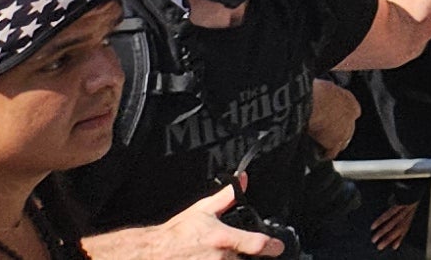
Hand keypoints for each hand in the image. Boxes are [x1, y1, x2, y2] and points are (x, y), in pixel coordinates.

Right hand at [86, 183, 285, 256]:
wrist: (153, 253)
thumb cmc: (177, 233)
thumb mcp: (203, 210)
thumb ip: (227, 197)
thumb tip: (243, 179)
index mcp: (224, 239)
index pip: (258, 245)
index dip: (272, 247)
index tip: (277, 247)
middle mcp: (221, 258)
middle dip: (253, 257)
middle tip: (249, 252)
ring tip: (230, 255)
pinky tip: (220, 259)